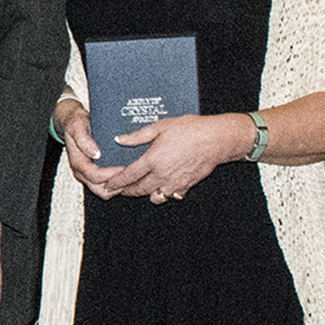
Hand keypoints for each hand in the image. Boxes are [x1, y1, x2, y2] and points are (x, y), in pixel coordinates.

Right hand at [55, 98, 126, 198]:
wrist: (71, 121)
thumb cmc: (76, 123)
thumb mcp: (77, 126)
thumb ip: (83, 139)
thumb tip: (95, 154)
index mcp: (78, 162)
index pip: (95, 176)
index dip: (112, 175)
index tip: (125, 167)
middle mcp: (81, 171)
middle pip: (100, 190)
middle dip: (118, 185)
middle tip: (132, 175)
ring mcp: (87, 174)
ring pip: (105, 191)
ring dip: (119, 187)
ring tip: (132, 176)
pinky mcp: (93, 174)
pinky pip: (106, 185)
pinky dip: (117, 183)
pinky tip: (127, 174)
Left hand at [104, 112, 253, 202]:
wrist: (217, 139)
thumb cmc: (190, 130)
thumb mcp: (160, 127)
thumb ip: (137, 136)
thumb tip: (119, 140)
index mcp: (152, 160)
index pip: (128, 176)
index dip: (115, 182)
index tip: (108, 186)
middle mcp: (162, 174)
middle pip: (138, 190)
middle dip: (126, 191)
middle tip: (119, 189)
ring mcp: (176, 182)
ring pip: (155, 197)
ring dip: (145, 194)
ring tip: (139, 188)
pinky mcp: (187, 185)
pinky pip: (172, 196)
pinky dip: (164, 194)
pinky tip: (161, 186)